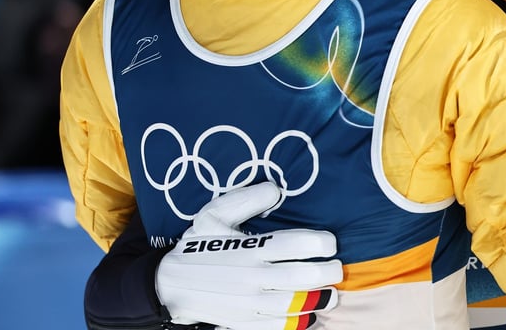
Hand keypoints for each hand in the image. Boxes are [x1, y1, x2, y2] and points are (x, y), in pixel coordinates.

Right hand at [156, 182, 341, 328]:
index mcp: (248, 249)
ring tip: (331, 294)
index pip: (295, 245)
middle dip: (328, 273)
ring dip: (320, 300)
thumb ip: (246, 200)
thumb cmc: (198, 246)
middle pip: (302, 277)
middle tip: (337, 268)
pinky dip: (299, 323)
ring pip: (295, 305)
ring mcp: (249, 303)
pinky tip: (310, 314)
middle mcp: (252, 277)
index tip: (330, 242)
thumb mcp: (215, 215)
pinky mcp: (244, 322)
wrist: (169, 285)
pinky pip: (279, 327)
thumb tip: (276, 189)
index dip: (321, 243)